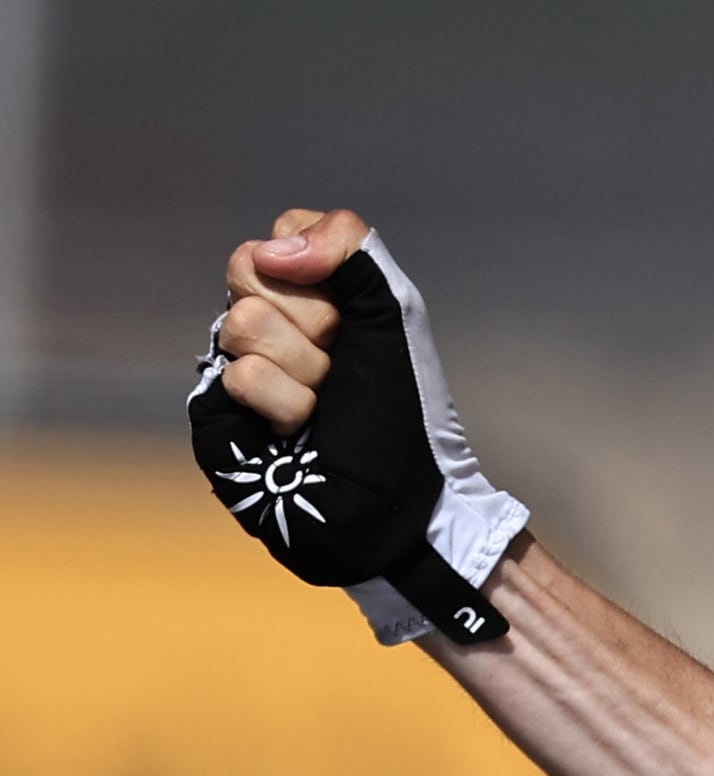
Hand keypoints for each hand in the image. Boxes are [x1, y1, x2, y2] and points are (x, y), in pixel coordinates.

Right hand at [188, 211, 526, 644]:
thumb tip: (276, 246)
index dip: (321, 278)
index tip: (353, 326)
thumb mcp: (394, 319)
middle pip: (249, 270)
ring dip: (304, 374)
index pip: (279, 236)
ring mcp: (235, 363)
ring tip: (325, 408)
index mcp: (310, 296)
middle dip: (312, 324)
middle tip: (340, 371)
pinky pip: (238, 376)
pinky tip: (300, 432)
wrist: (395, 503)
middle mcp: (266, 323)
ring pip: (244, 324)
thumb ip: (353, 253)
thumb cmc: (402, 417)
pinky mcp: (215, 407)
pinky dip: (285, 407)